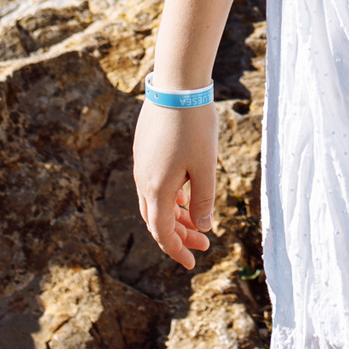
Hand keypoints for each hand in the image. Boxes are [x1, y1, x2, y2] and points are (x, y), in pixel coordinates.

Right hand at [133, 102, 219, 268]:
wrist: (177, 85)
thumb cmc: (195, 126)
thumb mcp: (206, 166)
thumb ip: (204, 199)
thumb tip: (202, 227)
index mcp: (157, 189)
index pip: (163, 233)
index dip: (177, 251)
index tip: (192, 263)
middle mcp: (143, 180)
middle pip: (157, 220)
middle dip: (180, 236)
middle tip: (204, 244)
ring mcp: (142, 164)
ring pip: (155, 202)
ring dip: (176, 216)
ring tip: (200, 221)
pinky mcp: (144, 150)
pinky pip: (154, 184)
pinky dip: (171, 197)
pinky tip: (187, 194)